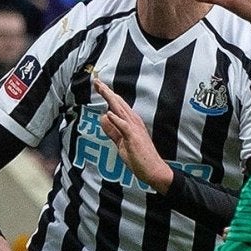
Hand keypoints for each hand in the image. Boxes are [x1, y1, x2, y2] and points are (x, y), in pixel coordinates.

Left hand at [89, 76, 172, 191]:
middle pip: (118, 104)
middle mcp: (134, 122)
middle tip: (96, 81)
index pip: (117, 105)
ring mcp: (135, 129)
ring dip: (111, 99)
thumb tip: (104, 118)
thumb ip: (112, 131)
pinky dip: (117, 120)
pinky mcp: (134, 139)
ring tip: (101, 89)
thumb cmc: (139, 157)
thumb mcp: (121, 143)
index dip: (107, 95)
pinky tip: (109, 113)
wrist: (154, 170)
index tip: (98, 85)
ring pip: (121, 111)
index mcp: (131, 122)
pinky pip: (125, 127)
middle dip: (107, 92)